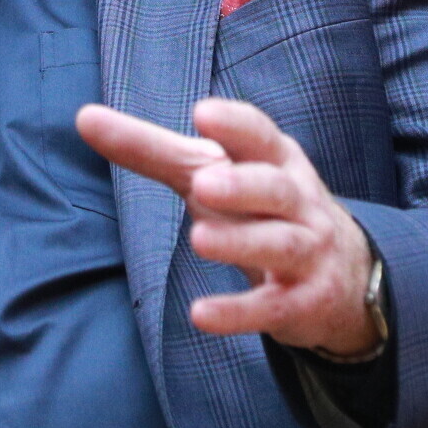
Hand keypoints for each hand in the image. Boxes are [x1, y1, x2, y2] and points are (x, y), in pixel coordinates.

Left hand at [76, 97, 377, 356]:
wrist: (343, 277)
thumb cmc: (260, 208)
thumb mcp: (214, 173)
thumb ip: (152, 149)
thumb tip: (84, 117)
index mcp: (276, 162)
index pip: (260, 136)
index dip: (236, 125)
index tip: (203, 112)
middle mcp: (298, 203)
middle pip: (275, 189)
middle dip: (242, 185)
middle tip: (202, 183)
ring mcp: (306, 253)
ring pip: (278, 244)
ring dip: (240, 243)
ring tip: (198, 240)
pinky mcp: (301, 302)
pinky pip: (271, 307)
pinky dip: (237, 312)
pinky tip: (201, 315)